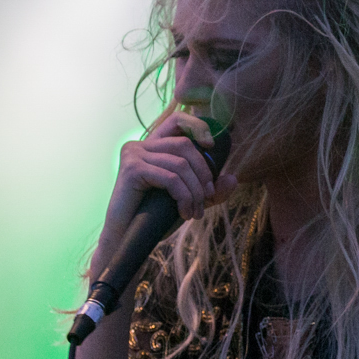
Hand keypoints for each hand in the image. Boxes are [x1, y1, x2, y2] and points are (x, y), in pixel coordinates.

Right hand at [94, 112, 238, 268]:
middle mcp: (140, 145)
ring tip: (195, 212)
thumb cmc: (153, 219)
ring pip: (180, 164)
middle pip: (185, 145)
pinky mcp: (132, 169)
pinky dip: (184, 196)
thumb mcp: (188, 201)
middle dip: (203, 172)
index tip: (211, 146)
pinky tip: (184, 213)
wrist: (125, 238)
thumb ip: (210, 192)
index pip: (177, 121)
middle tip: (208, 198)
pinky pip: (171, 178)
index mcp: (152, 147)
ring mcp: (134, 155)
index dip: (197, 126)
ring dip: (195, 191)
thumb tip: (233, 179)